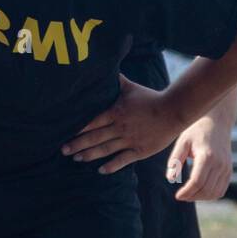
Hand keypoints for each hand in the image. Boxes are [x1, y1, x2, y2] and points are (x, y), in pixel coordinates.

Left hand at [62, 75, 179, 172]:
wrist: (174, 110)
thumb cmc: (150, 98)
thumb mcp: (130, 87)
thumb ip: (116, 81)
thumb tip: (105, 67)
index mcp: (116, 112)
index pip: (92, 121)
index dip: (77, 129)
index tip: (63, 134)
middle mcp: (120, 127)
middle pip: (94, 137)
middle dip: (77, 144)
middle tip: (63, 150)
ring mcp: (130, 139)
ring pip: (105, 149)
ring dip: (89, 155)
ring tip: (76, 159)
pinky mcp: (140, 150)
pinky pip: (123, 159)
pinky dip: (111, 166)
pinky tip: (101, 170)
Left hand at [166, 117, 232, 200]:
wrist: (217, 123)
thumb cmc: (196, 132)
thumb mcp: (182, 142)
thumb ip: (175, 160)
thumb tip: (170, 179)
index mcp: (207, 156)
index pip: (197, 182)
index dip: (186, 192)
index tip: (177, 196)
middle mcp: (220, 163)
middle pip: (206, 189)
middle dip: (192, 196)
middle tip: (181, 196)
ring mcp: (226, 168)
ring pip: (215, 193)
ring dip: (201, 198)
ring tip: (189, 194)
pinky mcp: (229, 170)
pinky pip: (221, 190)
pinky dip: (210, 195)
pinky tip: (199, 192)